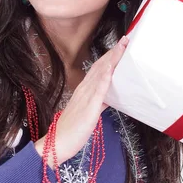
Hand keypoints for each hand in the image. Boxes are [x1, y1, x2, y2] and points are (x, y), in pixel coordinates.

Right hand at [34, 36, 128, 167]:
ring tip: (122, 47)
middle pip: (100, 66)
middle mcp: (84, 89)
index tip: (120, 46)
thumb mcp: (88, 114)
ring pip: (100, 73)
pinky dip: (105, 76)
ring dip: (112, 59)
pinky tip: (111, 67)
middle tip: (126, 40)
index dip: (109, 57)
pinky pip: (98, 89)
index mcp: (84, 91)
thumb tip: (109, 98)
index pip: (98, 69)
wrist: (57, 143)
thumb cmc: (72, 131)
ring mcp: (86, 96)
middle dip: (114, 53)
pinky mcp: (89, 107)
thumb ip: (98, 103)